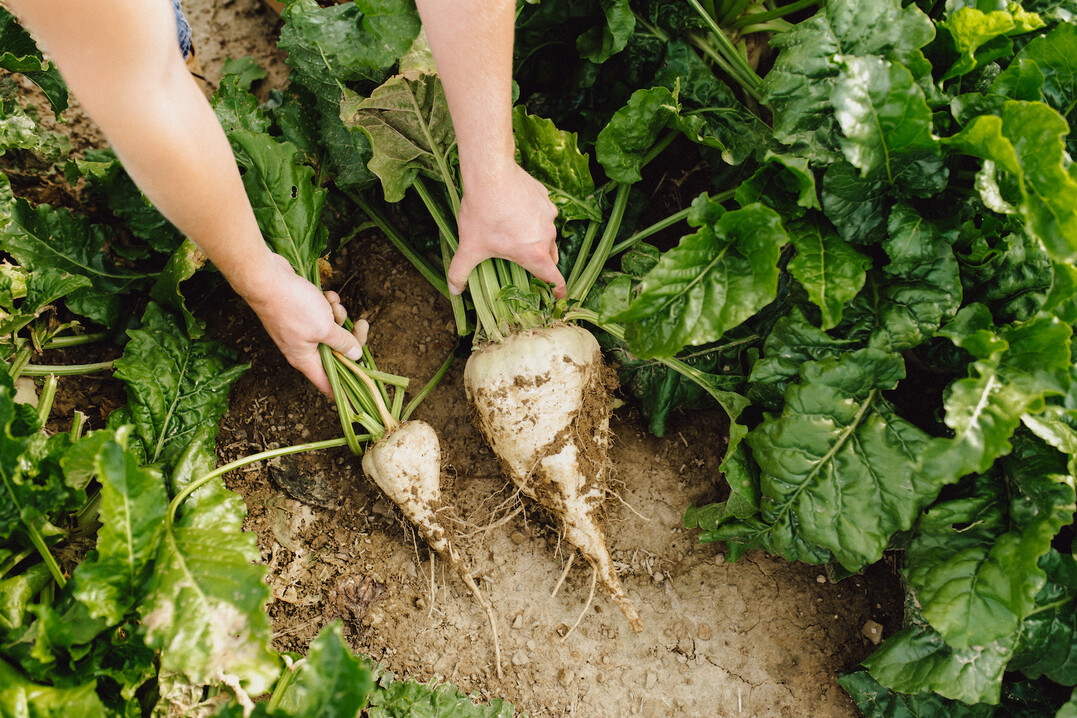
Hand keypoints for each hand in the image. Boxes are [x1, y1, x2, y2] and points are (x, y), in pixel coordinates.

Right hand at [243, 254, 367, 396]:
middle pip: (335, 353)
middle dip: (350, 338)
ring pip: (330, 330)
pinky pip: (321, 314)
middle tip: (361, 325)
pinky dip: (327, 305)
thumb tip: (355, 355)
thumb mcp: (324, 328)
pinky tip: (327, 295)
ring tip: (333, 304)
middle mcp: (301, 348)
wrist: (267, 278)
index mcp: (304, 359)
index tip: (359, 392)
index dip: (343, 390)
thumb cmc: (293, 306)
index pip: (327, 384)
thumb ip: (342, 343)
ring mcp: (300, 330)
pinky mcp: (300, 314)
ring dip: (337, 316)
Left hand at [447, 163, 565, 297]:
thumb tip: (455, 290)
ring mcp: (548, 214)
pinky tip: (515, 211)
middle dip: (542, 264)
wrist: (490, 174)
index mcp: (533, 254)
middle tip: (526, 264)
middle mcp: (547, 236)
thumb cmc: (483, 213)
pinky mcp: (545, 197)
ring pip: (547, 233)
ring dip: (536, 238)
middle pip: (551, 257)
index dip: (558, 291)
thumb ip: (460, 271)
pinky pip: (543, 213)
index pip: (553, 279)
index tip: (560, 297)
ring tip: (515, 233)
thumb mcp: (469, 246)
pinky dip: (533, 217)